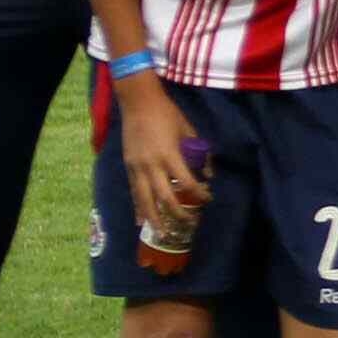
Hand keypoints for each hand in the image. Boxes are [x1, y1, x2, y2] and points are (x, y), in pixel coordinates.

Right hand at [119, 74, 208, 236]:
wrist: (138, 103)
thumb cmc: (168, 115)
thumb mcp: (189, 131)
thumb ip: (199, 154)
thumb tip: (209, 175)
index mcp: (169, 155)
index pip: (186, 183)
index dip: (199, 194)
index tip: (208, 198)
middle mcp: (151, 165)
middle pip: (165, 198)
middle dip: (178, 214)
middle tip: (189, 224)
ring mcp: (136, 168)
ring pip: (145, 200)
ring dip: (155, 219)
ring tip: (163, 234)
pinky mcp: (128, 167)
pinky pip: (133, 193)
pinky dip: (138, 208)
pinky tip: (141, 222)